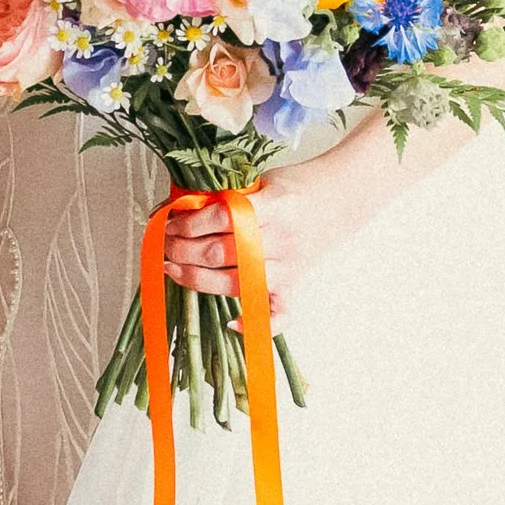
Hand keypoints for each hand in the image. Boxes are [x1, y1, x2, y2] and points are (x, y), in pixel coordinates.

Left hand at [162, 172, 345, 308]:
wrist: (341, 197)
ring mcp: (288, 266)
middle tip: (163, 243)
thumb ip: (224, 195)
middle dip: (183, 249)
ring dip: (196, 278)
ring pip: (235, 282)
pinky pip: (277, 313)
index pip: (224, 217)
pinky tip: (231, 324)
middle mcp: (282, 240)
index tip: (168, 221)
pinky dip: (255, 323)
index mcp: (275, 206)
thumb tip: (173, 209)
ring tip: (171, 267)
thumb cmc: (296, 184)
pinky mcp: (292, 284)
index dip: (190, 222)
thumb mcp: (260, 180)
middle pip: (222, 252)